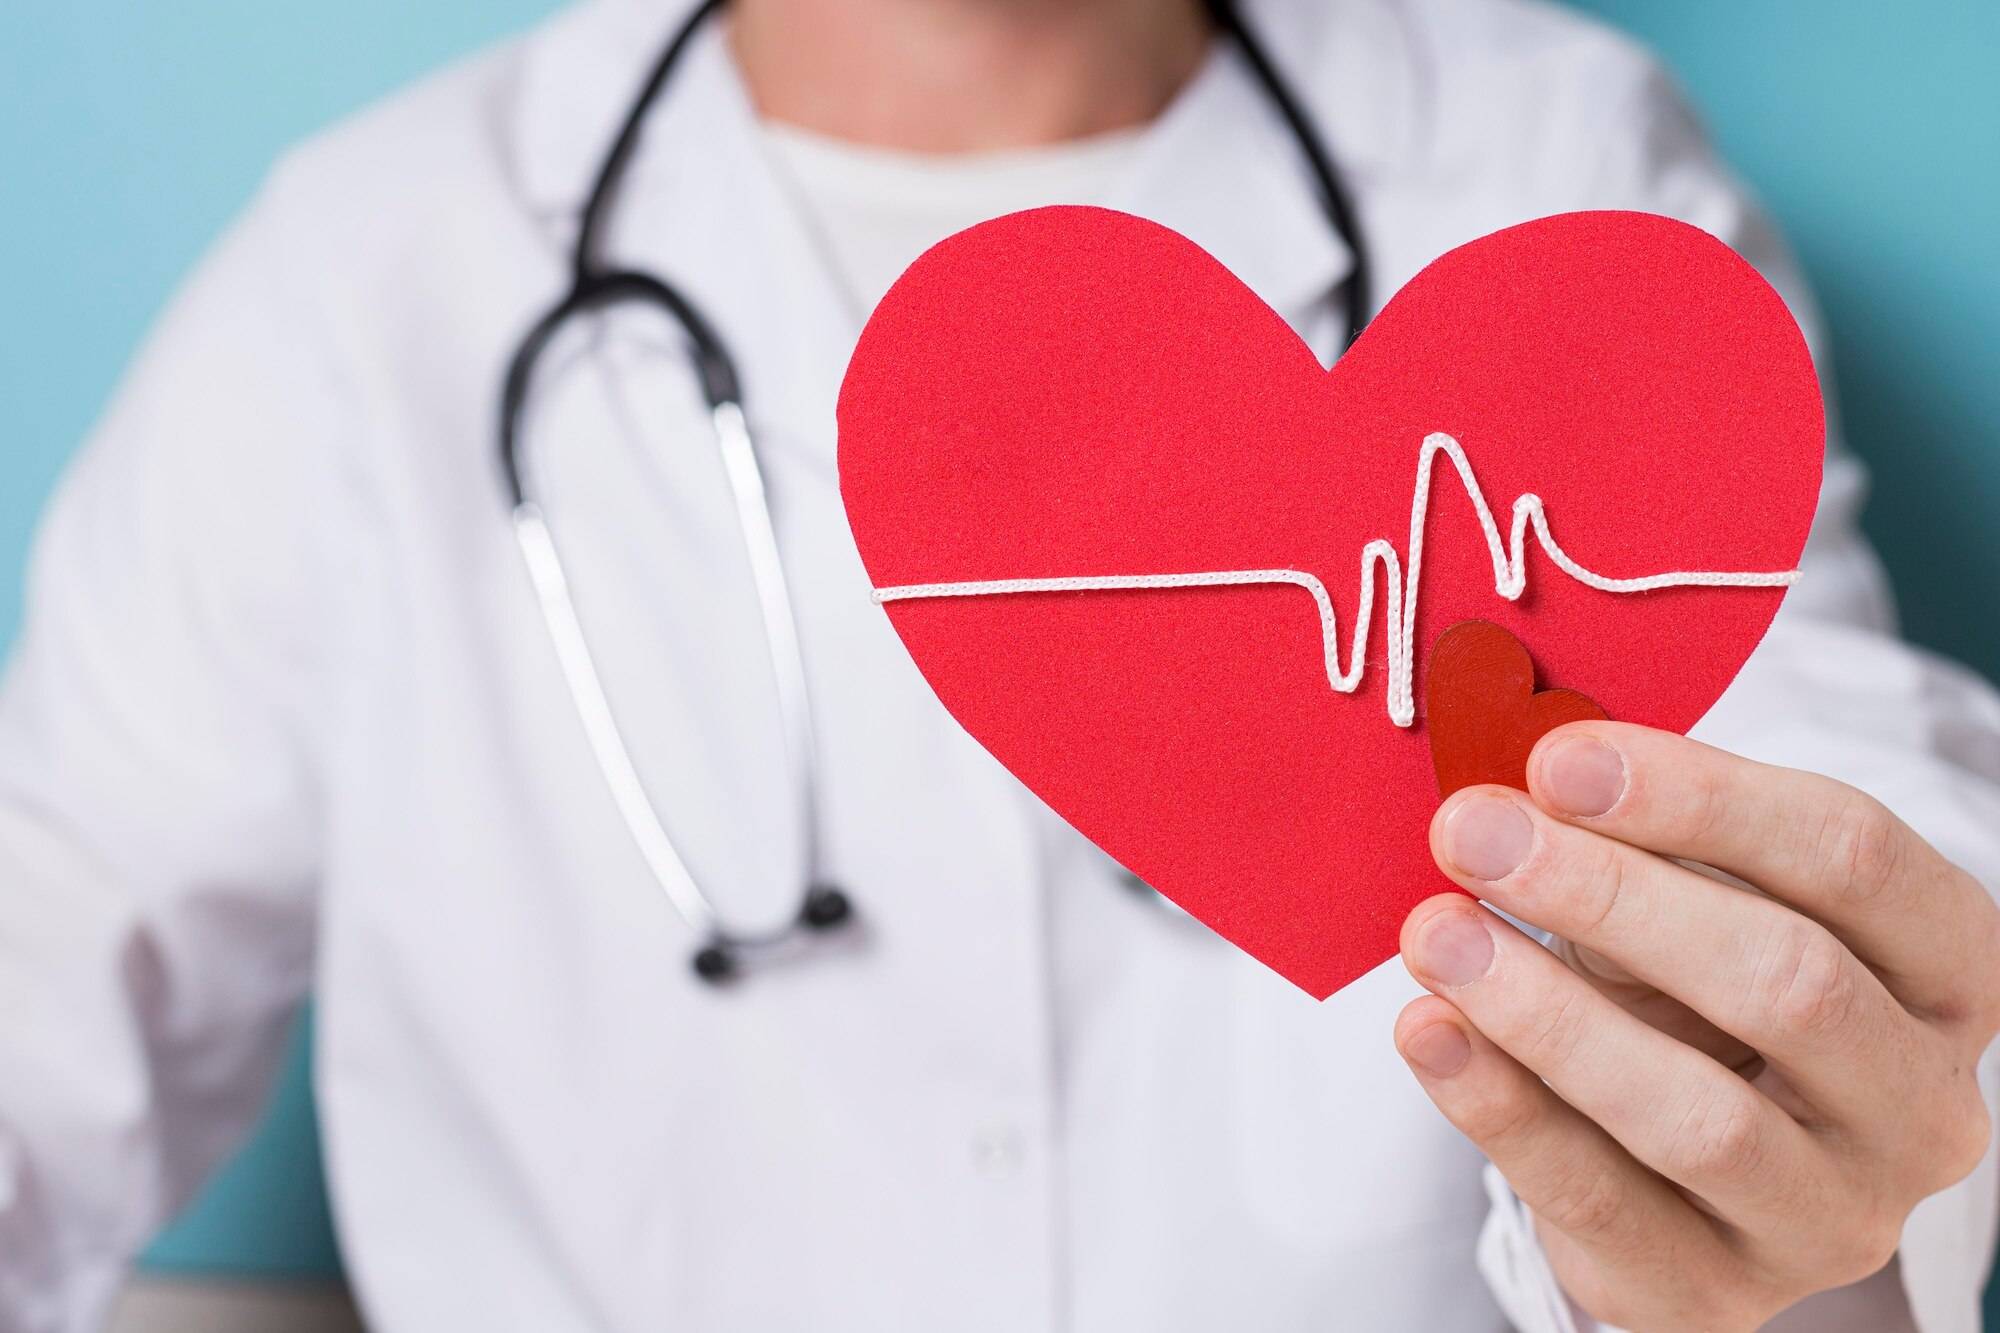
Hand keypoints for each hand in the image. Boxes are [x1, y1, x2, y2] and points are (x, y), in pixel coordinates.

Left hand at [1393, 722, 1999, 1331]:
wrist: (1685, 1170)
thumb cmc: (1693, 990)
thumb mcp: (1696, 900)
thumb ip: (1634, 838)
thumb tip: (1517, 780)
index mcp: (1947, 969)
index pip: (1853, 857)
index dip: (1702, 798)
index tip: (1557, 759)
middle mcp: (1923, 1103)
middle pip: (1789, 981)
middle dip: (1609, 894)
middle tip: (1471, 833)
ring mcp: (1836, 1215)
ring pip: (1699, 1114)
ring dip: (1548, 1010)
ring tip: (1435, 932)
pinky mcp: (1723, 1293)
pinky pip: (1603, 1201)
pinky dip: (1502, 1108)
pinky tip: (1428, 1029)